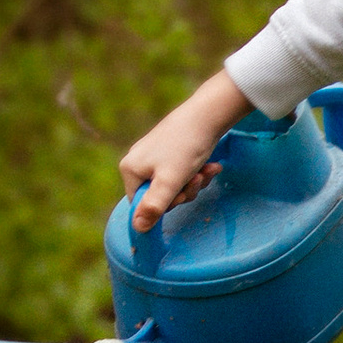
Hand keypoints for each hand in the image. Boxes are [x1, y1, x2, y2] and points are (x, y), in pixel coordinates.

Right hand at [119, 71, 249, 229]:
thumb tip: (138, 229)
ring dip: (195, 183)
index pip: (141, 205)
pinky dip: (198, 172)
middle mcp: (138, 162)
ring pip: (175, 186)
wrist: (209, 114)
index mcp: (130, 169)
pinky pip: (183, 173)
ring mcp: (155, 156)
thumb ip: (154, 206)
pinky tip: (212, 166)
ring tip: (206, 170)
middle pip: (160, 197)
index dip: (165, 205)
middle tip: (197, 179)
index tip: (180, 193)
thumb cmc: (186, 147)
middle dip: (184, 191)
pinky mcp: (172, 151)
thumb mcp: (170, 181)